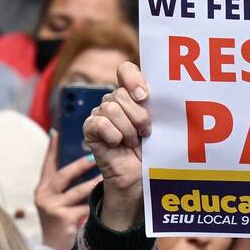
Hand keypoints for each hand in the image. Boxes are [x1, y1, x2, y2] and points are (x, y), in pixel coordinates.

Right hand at [35, 134, 98, 249]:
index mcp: (43, 189)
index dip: (52, 149)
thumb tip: (86, 162)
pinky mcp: (63, 218)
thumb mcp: (58, 202)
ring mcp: (53, 207)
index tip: (56, 132)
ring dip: (94, 183)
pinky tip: (108, 200)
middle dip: (81, 165)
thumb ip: (66, 187)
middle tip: (96, 155)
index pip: (47, 165)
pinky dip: (97, 203)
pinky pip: (85, 207)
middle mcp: (44, 196)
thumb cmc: (61, 223)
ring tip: (107, 176)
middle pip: (64, 174)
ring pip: (78, 191)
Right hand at [83, 62, 149, 231]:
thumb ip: (156, 106)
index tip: (144, 96)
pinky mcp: (90, 129)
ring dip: (127, 129)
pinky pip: (99, 123)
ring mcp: (100, 115)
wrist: (140, 179)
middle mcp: (114, 101)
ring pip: (111, 108)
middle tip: (145, 133)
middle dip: (138, 116)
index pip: (125, 70)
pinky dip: (113, 135)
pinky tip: (118, 145)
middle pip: (121, 93)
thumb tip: (155, 92)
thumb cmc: (152, 152)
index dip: (132, 78)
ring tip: (132, 142)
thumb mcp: (160, 125)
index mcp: (132, 94)